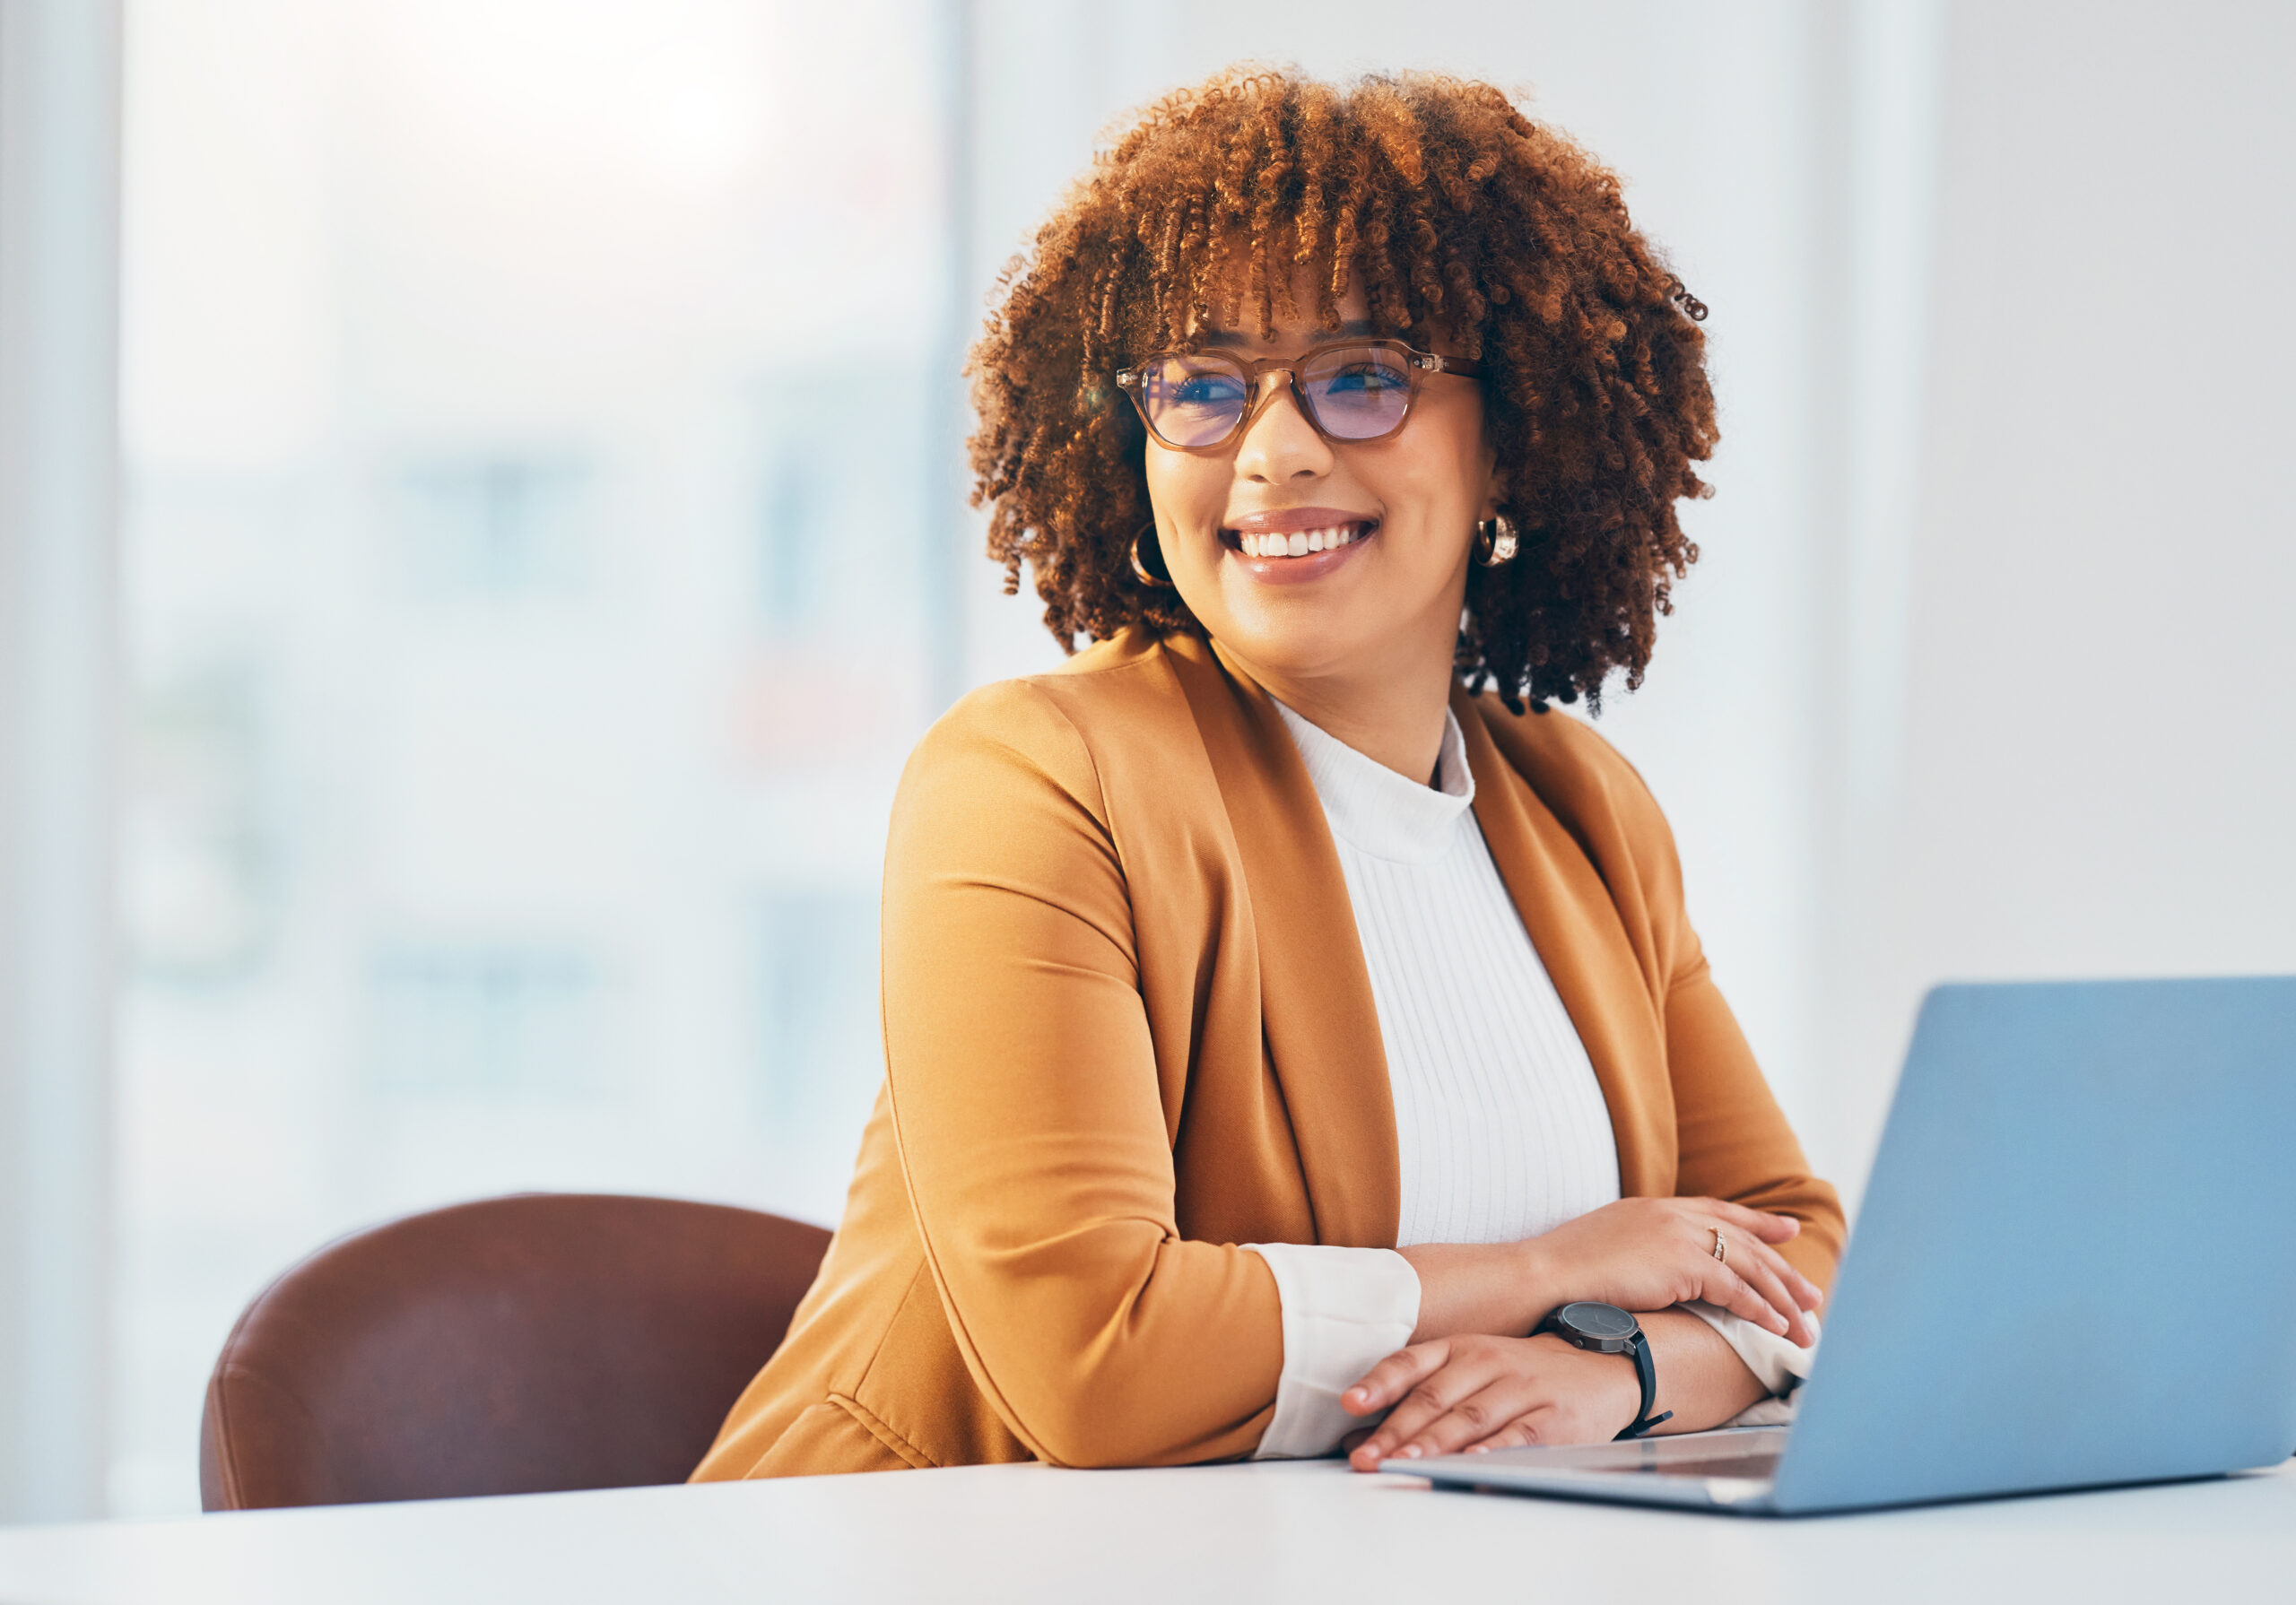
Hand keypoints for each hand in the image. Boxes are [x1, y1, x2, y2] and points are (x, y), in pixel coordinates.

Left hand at [1338, 1334, 1639, 1469]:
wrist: (1599, 1365)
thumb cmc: (1519, 1372)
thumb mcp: (1470, 1370)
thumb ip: (1418, 1398)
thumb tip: (1358, 1436)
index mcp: (1460, 1348)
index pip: (1412, 1363)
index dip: (1379, 1383)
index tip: (1350, 1403)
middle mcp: (1487, 1362)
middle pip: (1434, 1397)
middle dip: (1395, 1431)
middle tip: (1366, 1457)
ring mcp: (1521, 1387)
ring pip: (1471, 1416)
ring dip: (1435, 1442)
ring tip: (1405, 1462)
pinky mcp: (1553, 1417)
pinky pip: (1519, 1435)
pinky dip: (1493, 1450)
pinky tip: (1473, 1463)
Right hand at [1525, 1197, 1823, 1344]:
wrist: (1544, 1276)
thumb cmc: (1564, 1272)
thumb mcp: (1608, 1246)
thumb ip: (1641, 1248)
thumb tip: (1657, 1270)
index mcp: (1655, 1207)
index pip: (1718, 1212)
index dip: (1757, 1223)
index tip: (1786, 1229)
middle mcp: (1673, 1215)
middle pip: (1745, 1241)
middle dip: (1783, 1270)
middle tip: (1812, 1295)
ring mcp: (1679, 1236)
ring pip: (1749, 1267)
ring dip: (1781, 1299)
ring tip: (1805, 1325)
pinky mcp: (1684, 1264)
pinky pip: (1736, 1290)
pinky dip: (1761, 1311)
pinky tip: (1778, 1328)